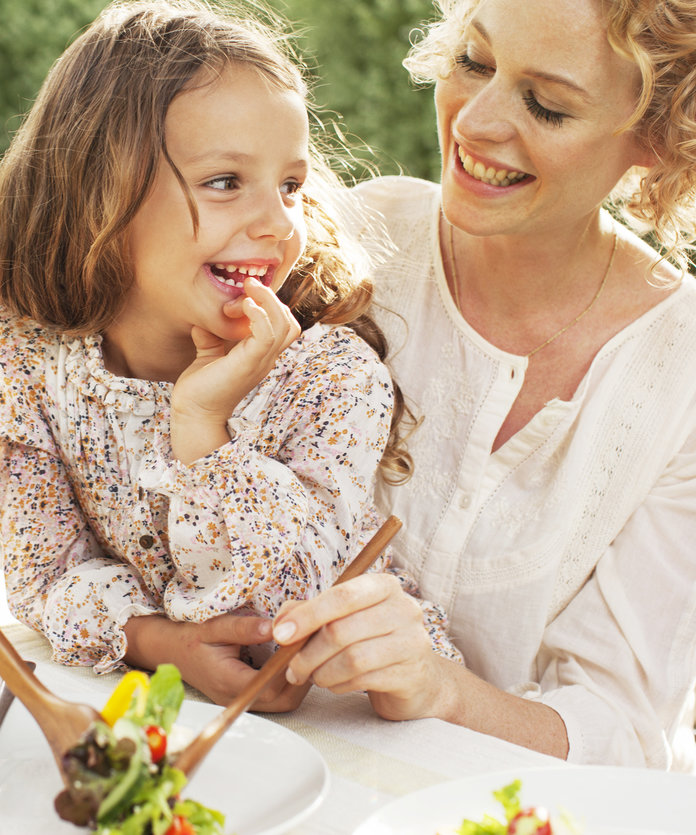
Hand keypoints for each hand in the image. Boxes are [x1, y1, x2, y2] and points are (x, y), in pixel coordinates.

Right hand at [124, 613, 308, 709]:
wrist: (168, 648)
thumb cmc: (189, 635)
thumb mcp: (214, 626)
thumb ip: (243, 628)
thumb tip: (274, 628)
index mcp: (228, 681)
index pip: (270, 687)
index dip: (293, 669)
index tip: (305, 644)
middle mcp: (235, 696)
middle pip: (282, 701)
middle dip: (303, 677)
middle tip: (314, 647)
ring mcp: (240, 698)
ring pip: (281, 702)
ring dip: (299, 679)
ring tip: (307, 650)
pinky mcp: (243, 694)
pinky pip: (273, 696)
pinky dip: (289, 680)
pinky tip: (294, 657)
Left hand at [171, 277, 299, 462]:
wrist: (193, 414)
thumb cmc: (200, 390)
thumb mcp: (208, 357)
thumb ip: (210, 340)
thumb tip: (202, 322)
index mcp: (260, 356)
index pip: (282, 326)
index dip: (268, 305)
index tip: (241, 296)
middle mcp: (266, 359)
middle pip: (289, 323)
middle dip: (272, 298)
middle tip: (249, 284)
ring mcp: (261, 361)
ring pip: (285, 325)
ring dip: (268, 300)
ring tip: (248, 288)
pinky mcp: (249, 363)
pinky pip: (267, 334)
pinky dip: (260, 314)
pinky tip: (244, 305)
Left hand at [271, 573, 445, 720]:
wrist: (417, 678)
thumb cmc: (372, 641)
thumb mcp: (342, 618)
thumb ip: (310, 613)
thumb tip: (280, 623)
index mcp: (384, 586)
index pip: (342, 595)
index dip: (307, 615)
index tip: (281, 634)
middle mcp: (403, 609)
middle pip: (341, 630)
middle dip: (308, 653)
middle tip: (292, 668)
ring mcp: (412, 642)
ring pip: (352, 659)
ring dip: (322, 672)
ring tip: (314, 677)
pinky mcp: (411, 674)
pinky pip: (364, 680)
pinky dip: (340, 685)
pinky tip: (335, 684)